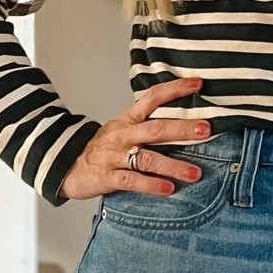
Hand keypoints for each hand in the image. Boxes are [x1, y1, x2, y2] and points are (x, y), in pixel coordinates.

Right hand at [60, 75, 210, 200]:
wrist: (66, 165)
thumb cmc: (103, 148)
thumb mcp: (122, 129)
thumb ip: (149, 125)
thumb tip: (186, 122)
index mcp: (128, 120)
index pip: (152, 98)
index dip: (175, 89)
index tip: (198, 84)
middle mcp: (123, 135)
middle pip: (156, 129)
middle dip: (182, 129)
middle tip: (206, 130)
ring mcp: (115, 156)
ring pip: (147, 159)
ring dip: (173, 166)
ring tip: (195, 173)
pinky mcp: (108, 177)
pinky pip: (132, 181)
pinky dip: (151, 185)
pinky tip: (168, 189)